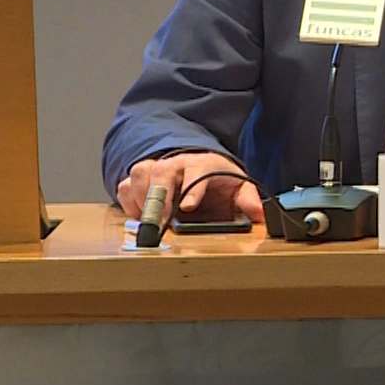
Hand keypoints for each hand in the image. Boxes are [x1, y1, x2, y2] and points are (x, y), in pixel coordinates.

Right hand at [117, 151, 263, 223]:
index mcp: (202, 163)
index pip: (197, 171)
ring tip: (147, 221)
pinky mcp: (139, 177)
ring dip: (141, 197)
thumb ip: (247, 199)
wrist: (197, 162)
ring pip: (141, 173)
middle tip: (159, 222)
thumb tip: (259, 214)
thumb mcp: (236, 185)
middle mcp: (176, 162)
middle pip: (162, 172)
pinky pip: (125, 185)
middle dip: (159, 197)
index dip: (192, 188)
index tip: (188, 207)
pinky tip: (137, 216)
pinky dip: (128, 201)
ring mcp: (155, 167)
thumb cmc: (216, 177)